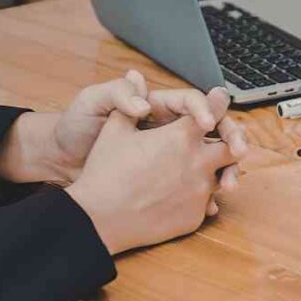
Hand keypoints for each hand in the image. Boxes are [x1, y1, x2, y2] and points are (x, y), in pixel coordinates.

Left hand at [0, 71, 248, 186]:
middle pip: (215, 129)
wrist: (61, 162)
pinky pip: (197, 186)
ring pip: (212, 159)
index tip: (206, 123)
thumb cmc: (76, 127)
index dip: (205, 109)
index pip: (192, 103)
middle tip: (240, 151)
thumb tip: (143, 94)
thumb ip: (118, 94)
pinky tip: (211, 205)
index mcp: (158, 107)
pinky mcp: (169, 180)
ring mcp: (173, 156)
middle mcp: (171, 129)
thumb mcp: (93, 104)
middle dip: (232, 138)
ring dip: (226, 170)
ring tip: (228, 185)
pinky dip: (208, 196)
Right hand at [66, 111, 236, 254]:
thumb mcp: (115, 130)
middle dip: (233, 143)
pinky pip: (205, 203)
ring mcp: (199, 191)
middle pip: (232, 148)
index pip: (215, 112)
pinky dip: (197, 198)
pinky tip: (180, 196)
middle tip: (230, 144)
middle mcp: (198, 162)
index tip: (222, 100)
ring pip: (221, 177)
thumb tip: (135, 76)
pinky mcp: (195, 216)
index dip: (219, 104)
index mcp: (182, 136)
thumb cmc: (104, 172)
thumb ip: (131, 102)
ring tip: (198, 172)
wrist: (98, 220)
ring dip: (214, 172)